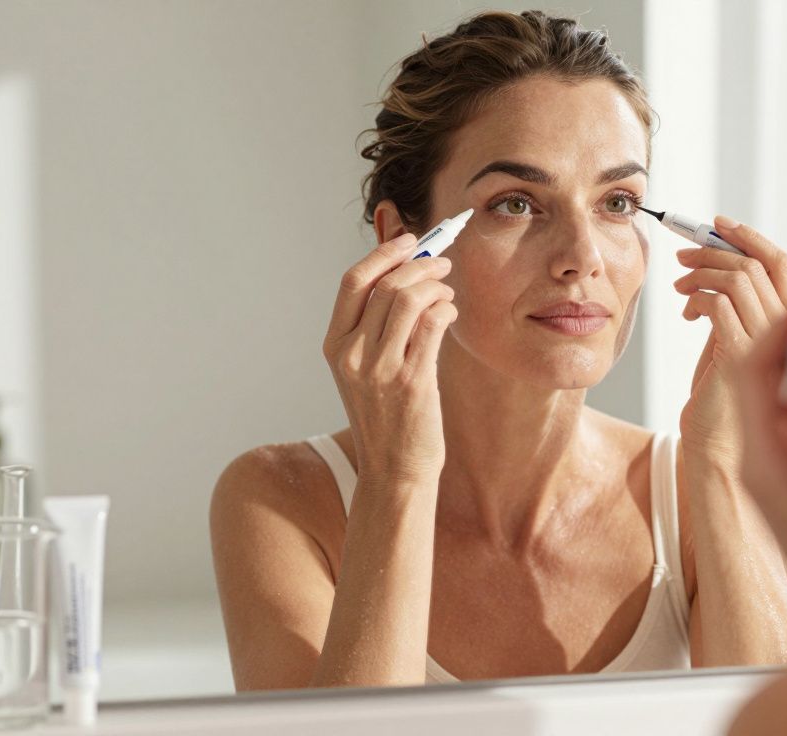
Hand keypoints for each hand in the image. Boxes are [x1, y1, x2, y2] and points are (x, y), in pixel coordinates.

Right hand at [322, 234, 457, 485]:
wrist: (394, 471)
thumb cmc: (387, 416)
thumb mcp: (366, 369)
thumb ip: (377, 325)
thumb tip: (405, 272)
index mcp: (335, 346)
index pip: (352, 281)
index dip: (384, 253)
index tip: (410, 240)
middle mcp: (352, 355)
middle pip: (385, 284)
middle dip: (420, 264)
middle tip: (442, 263)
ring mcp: (380, 369)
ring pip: (408, 299)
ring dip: (436, 285)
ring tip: (447, 291)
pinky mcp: (412, 382)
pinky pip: (432, 324)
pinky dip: (446, 309)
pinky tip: (450, 314)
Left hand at [674, 217, 786, 467]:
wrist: (713, 448)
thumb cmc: (724, 397)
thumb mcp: (735, 342)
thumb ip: (741, 309)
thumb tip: (726, 263)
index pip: (783, 264)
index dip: (752, 239)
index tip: (719, 224)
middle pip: (762, 265)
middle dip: (718, 250)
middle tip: (684, 253)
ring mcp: (771, 347)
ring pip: (739, 280)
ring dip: (701, 273)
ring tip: (680, 284)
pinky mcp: (743, 361)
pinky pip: (720, 307)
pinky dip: (698, 299)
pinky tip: (687, 311)